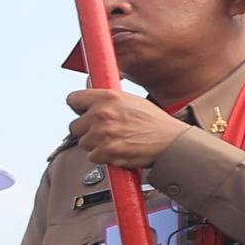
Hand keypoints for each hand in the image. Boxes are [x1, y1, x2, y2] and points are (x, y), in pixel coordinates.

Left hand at [65, 85, 187, 170]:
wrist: (171, 142)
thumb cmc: (155, 122)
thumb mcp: (132, 100)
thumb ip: (108, 98)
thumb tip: (89, 88)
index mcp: (108, 97)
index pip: (73, 99)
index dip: (78, 107)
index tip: (82, 112)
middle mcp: (102, 113)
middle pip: (75, 126)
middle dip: (87, 130)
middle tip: (104, 132)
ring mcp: (103, 133)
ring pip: (84, 143)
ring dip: (96, 145)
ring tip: (115, 141)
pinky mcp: (106, 151)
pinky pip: (93, 156)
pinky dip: (103, 157)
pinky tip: (118, 150)